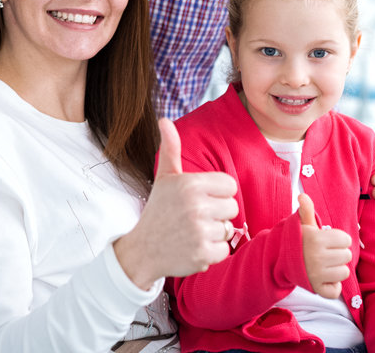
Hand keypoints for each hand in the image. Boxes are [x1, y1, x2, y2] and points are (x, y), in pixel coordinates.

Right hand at [113, 119, 237, 288]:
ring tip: (193, 232)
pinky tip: (194, 247)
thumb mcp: (164, 178)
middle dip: (217, 213)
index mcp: (190, 184)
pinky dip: (212, 252)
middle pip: (232, 207)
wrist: (142, 249)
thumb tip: (164, 120)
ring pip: (229, 229)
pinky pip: (224, 250)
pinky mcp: (203, 254)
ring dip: (214, 233)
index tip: (201, 198)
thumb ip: (170, 149)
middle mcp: (196, 206)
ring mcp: (200, 231)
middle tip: (195, 217)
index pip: (229, 185)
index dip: (218, 193)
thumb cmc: (159, 210)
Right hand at [298, 194, 351, 298]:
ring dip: (336, 270)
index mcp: (316, 239)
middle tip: (324, 253)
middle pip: (347, 256)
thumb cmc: (297, 241)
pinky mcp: (316, 288)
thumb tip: (303, 196)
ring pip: (344, 272)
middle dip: (338, 254)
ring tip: (324, 265)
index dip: (338, 240)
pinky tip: (324, 278)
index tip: (326, 241)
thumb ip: (306, 210)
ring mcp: (317, 274)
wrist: (279, 260)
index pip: (346, 240)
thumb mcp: (301, 225)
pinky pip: (336, 291)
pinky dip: (332, 286)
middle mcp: (317, 257)